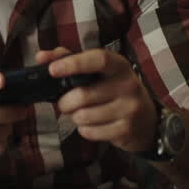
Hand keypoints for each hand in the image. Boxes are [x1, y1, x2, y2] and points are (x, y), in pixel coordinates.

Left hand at [39, 47, 157, 154]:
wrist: (147, 122)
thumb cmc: (114, 91)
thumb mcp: (99, 73)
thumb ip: (69, 60)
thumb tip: (40, 57)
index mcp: (119, 65)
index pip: (98, 60)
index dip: (73, 63)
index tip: (52, 70)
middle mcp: (128, 85)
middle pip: (82, 95)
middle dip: (65, 102)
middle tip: (66, 103)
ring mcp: (130, 109)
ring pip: (83, 116)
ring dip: (75, 117)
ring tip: (83, 114)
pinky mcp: (126, 130)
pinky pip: (90, 132)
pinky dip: (84, 130)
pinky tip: (94, 125)